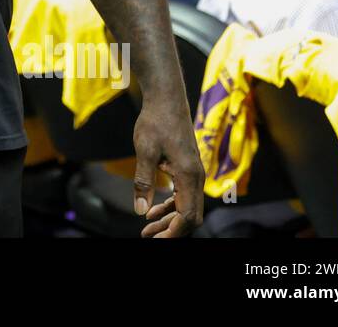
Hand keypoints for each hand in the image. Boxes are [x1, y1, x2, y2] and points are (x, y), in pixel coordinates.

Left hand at [134, 98, 204, 236]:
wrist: (166, 98)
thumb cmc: (155, 121)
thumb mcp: (144, 151)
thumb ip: (143, 182)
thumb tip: (140, 211)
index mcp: (189, 175)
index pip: (188, 216)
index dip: (173, 232)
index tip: (155, 239)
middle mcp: (197, 177)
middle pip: (191, 216)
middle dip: (172, 230)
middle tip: (148, 236)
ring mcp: (194, 173)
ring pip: (188, 207)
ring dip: (170, 220)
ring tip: (148, 228)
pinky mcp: (188, 168)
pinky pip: (184, 196)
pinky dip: (171, 207)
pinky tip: (154, 210)